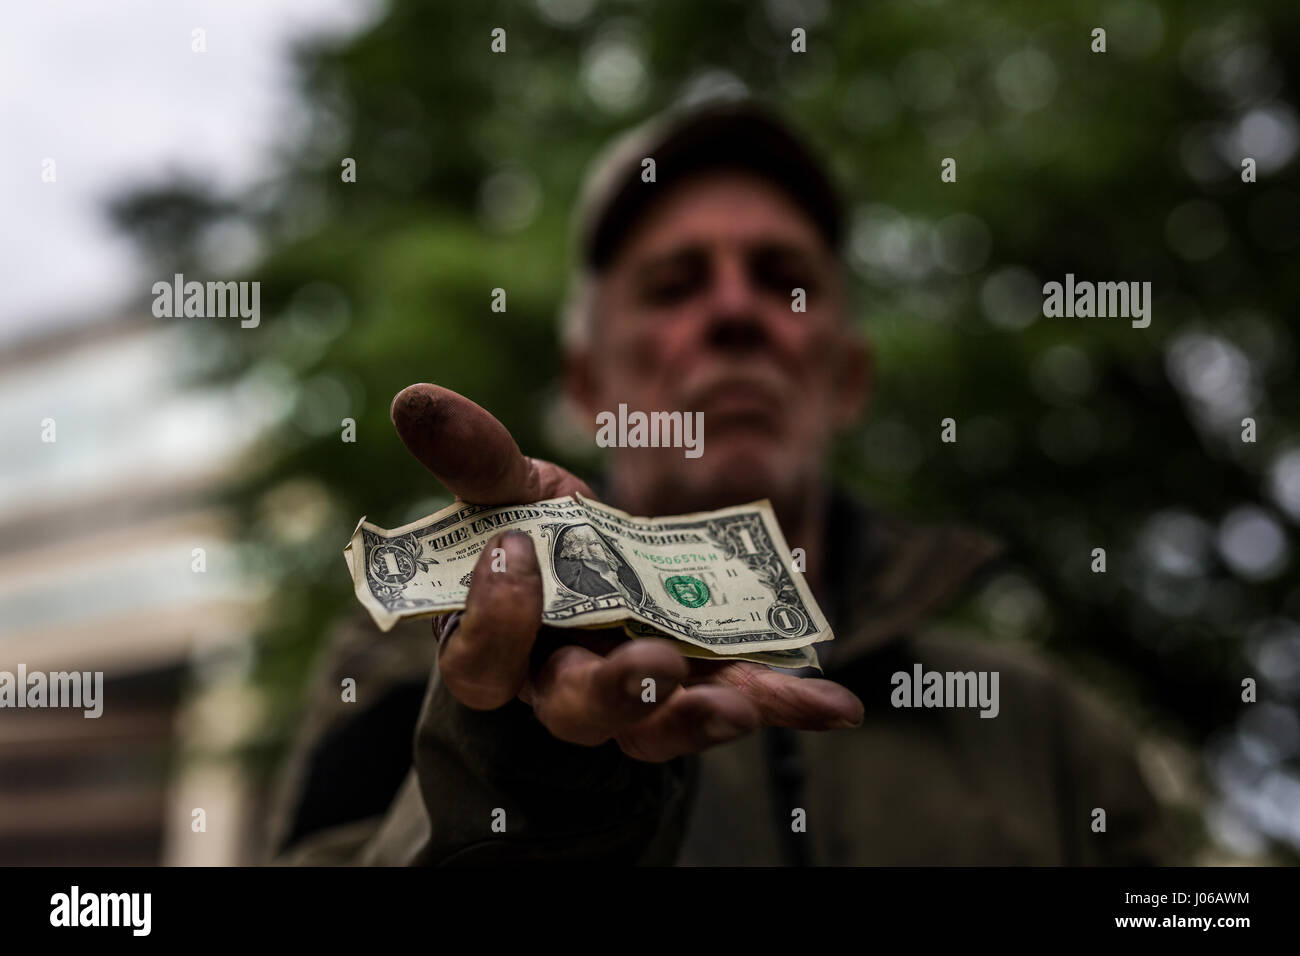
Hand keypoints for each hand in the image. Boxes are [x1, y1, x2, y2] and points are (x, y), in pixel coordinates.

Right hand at [390, 383, 863, 762]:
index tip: (513, 552)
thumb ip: (473, 457)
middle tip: (646, 667)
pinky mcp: (702, 688)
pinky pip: (741, 704)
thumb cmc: (543, 533)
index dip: (493, 623)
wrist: (604, 565)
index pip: (480, 664)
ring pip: (653, 730)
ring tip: (731, 705)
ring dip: (692, 720)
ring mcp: (638, 696)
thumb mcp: (515, 488)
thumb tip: (412, 395)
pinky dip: (788, 706)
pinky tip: (839, 708)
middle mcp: (564, 683)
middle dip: (609, 694)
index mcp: (504, 642)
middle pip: (572, 711)